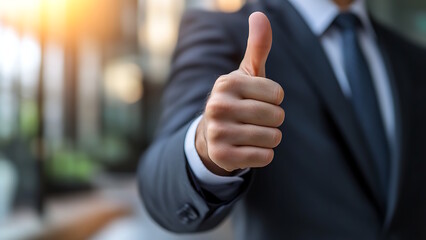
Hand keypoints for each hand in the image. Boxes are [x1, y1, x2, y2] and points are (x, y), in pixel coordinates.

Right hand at [195, 12, 284, 175]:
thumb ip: (257, 46)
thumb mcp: (246, 75)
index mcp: (227, 83)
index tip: (259, 101)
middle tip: (256, 120)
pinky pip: (265, 158)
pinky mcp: (221, 156)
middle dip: (274, 120)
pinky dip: (264, 155)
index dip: (275, 100)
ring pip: (273, 138)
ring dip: (270, 138)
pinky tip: (248, 149)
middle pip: (276, 116)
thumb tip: (260, 14)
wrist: (211, 136)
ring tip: (252, 134)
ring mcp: (217, 133)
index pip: (277, 94)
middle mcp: (218, 106)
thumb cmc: (237, 100)